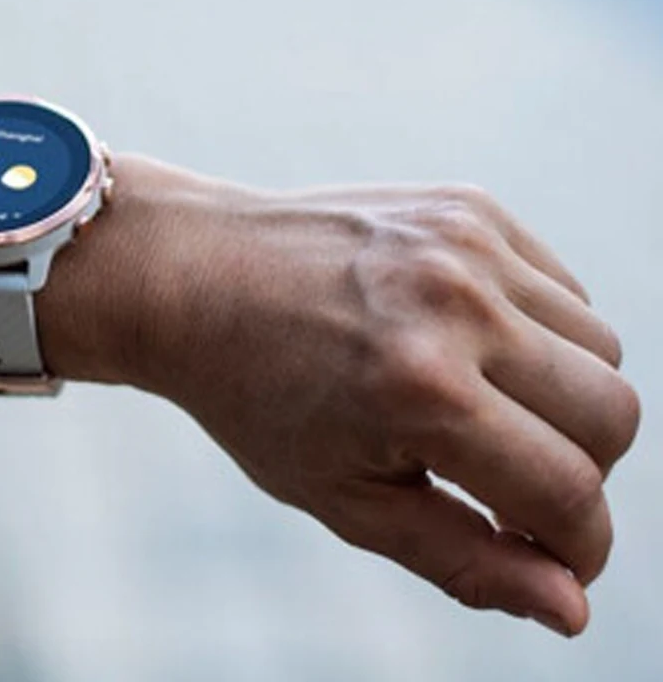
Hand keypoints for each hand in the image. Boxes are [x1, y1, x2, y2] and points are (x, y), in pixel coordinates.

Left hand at [38, 156, 639, 636]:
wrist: (196, 275)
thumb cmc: (257, 395)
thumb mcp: (343, 497)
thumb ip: (463, 559)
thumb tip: (571, 606)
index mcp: (423, 391)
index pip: (570, 495)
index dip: (578, 546)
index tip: (553, 554)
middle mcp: (457, 305)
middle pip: (614, 415)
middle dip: (583, 471)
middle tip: (511, 477)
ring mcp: (465, 242)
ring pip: (600, 346)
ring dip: (563, 396)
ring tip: (478, 403)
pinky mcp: (466, 204)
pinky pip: (561, 286)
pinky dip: (540, 330)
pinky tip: (466, 341)